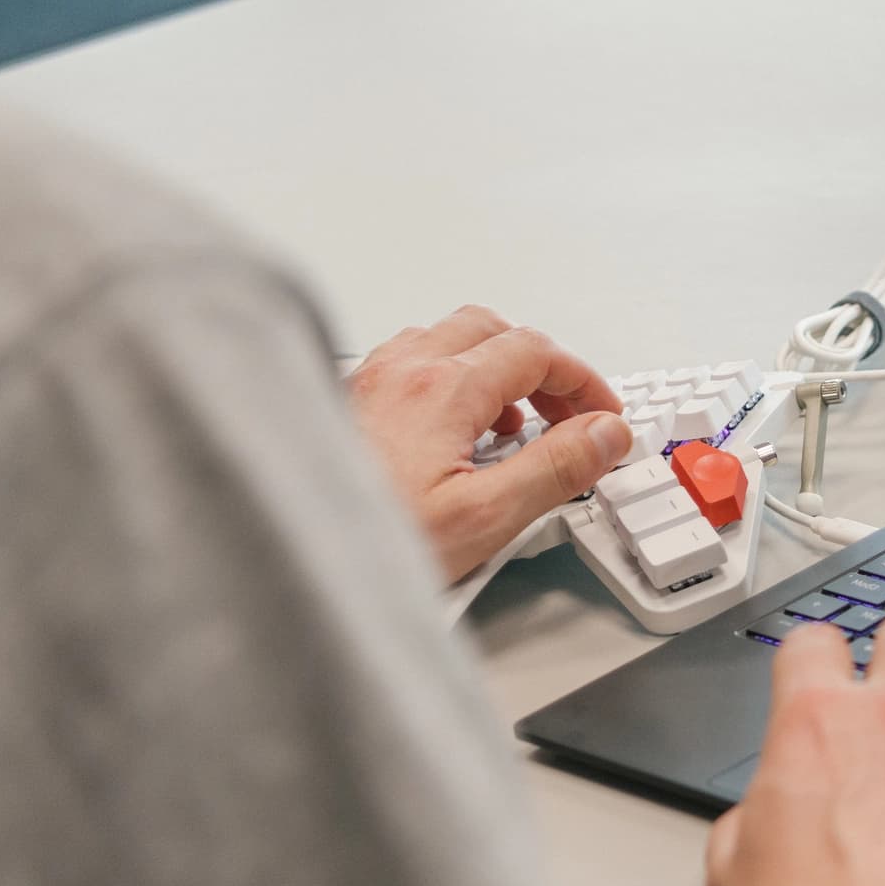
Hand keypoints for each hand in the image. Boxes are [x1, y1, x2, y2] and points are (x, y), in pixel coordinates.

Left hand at [345, 306, 632, 582]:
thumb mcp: (484, 517)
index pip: (536, 352)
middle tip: (567, 417)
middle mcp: (400, 370)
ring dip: (493, 371)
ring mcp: (367, 383)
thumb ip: (555, 469)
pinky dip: (448, 382)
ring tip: (514, 426)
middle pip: (492, 331)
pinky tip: (451, 433)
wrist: (279, 555)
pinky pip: (409, 366)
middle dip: (541, 367)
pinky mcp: (344, 404)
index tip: (604, 417)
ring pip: (447, 341)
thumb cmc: (363, 543)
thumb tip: (605, 434)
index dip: (584, 381)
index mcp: (440, 388)